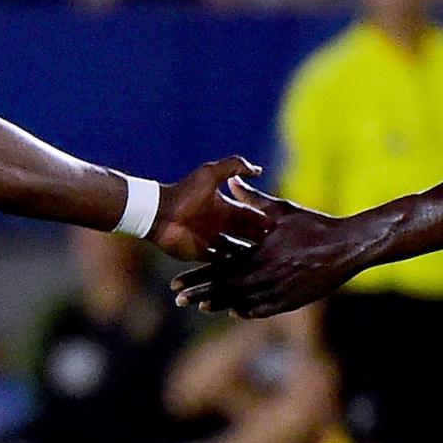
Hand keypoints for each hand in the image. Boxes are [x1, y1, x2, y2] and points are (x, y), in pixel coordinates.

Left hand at [152, 156, 274, 260]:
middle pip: (248, 235)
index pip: (252, 216)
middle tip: (282, 252)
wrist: (157, 212)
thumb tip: (259, 170)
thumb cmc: (183, 192)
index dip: (267, 222)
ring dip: (250, 258)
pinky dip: (232, 269)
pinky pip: (221, 264)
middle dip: (262, 242)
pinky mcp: (203, 254)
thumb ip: (233, 166)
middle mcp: (222, 224)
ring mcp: (213, 240)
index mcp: (227, 207)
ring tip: (270, 267)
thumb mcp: (210, 174)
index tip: (285, 230)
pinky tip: (249, 276)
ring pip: (238, 251)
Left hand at [171, 198, 365, 316]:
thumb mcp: (282, 210)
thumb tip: (233, 182)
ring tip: (202, 307)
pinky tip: (236, 311)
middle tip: (178, 301)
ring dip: (221, 305)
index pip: (220, 270)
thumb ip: (254, 199)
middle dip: (201, 295)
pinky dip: (249, 310)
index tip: (175, 283)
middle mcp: (266, 276)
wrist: (347, 247)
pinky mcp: (294, 300)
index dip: (197, 278)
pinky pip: (265, 309)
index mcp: (260, 254)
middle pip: (226, 290)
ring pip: (243, 303)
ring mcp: (280, 291)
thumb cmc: (315, 225)